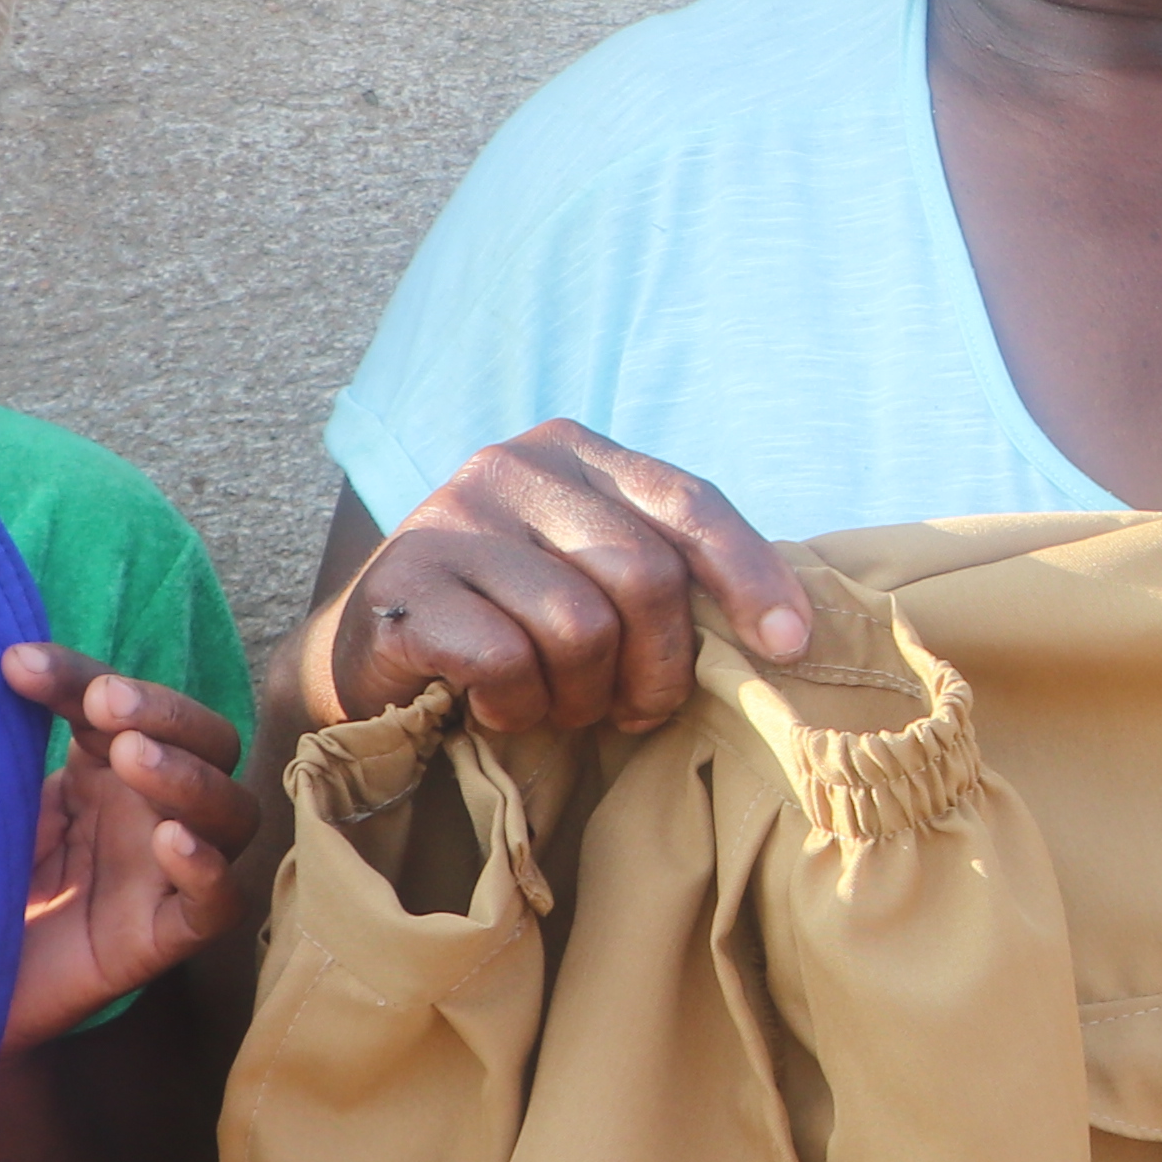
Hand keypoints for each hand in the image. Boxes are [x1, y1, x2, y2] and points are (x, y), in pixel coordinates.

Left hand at [0, 644, 256, 1048]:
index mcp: (105, 770)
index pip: (123, 703)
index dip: (79, 675)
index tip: (16, 665)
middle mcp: (149, 813)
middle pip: (210, 743)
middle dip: (166, 712)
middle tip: (105, 703)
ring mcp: (164, 875)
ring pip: (231, 814)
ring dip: (189, 777)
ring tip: (131, 757)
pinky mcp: (164, 939)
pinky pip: (218, 903)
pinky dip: (207, 869)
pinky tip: (170, 842)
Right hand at [314, 422, 812, 736]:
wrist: (370, 659)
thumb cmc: (510, 623)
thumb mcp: (591, 577)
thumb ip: (665, 573)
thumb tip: (784, 632)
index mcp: (574, 450)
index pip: (689, 503)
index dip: (751, 576)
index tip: (790, 647)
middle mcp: (512, 465)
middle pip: (644, 575)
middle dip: (657, 667)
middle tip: (633, 711)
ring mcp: (451, 518)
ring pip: (580, 629)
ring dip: (579, 697)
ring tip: (553, 705)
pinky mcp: (404, 584)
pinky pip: (506, 663)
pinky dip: (514, 707)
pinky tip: (491, 705)